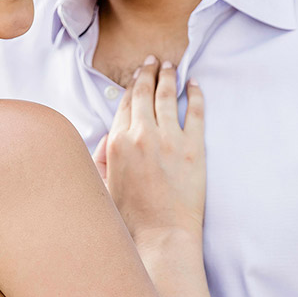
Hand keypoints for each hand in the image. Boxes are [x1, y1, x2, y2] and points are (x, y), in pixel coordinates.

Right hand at [102, 58, 205, 244]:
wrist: (161, 235)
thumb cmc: (130, 219)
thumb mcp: (102, 186)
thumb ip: (102, 159)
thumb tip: (109, 139)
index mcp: (116, 143)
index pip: (124, 105)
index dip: (130, 87)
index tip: (135, 76)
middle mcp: (141, 135)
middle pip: (144, 93)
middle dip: (148, 73)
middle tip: (153, 61)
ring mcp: (170, 140)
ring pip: (167, 96)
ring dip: (168, 76)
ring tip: (171, 65)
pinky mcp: (194, 148)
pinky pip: (195, 111)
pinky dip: (195, 94)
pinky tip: (194, 84)